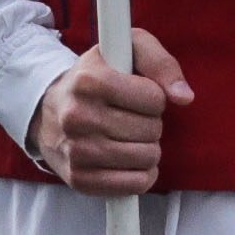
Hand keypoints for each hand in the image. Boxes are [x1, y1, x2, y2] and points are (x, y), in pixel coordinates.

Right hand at [26, 29, 196, 195]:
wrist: (49, 110)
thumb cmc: (98, 76)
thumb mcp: (127, 50)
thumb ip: (160, 62)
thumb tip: (184, 97)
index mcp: (89, 80)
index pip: (154, 99)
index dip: (154, 97)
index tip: (138, 94)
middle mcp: (77, 116)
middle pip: (152, 129)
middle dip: (151, 122)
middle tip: (131, 116)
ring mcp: (76, 151)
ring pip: (147, 158)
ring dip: (148, 147)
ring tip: (128, 135)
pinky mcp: (80, 179)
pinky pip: (135, 184)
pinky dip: (142, 174)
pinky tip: (128, 159)